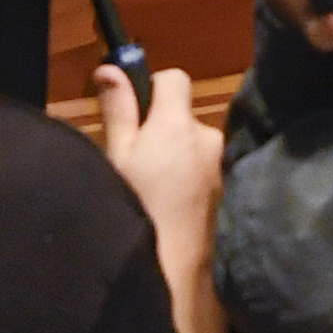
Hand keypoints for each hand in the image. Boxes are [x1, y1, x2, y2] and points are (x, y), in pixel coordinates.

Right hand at [90, 57, 221, 260]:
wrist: (173, 266)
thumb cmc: (135, 203)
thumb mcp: (117, 155)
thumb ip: (118, 110)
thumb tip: (111, 66)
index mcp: (179, 122)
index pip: (175, 78)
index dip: (152, 88)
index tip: (132, 114)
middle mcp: (206, 136)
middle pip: (183, 115)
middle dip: (161, 128)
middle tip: (134, 159)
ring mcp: (218, 166)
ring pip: (191, 145)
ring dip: (173, 155)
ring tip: (148, 187)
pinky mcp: (221, 192)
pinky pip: (199, 169)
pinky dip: (184, 177)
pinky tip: (166, 203)